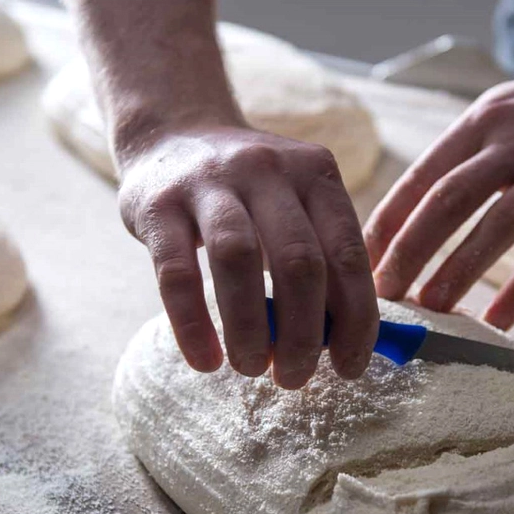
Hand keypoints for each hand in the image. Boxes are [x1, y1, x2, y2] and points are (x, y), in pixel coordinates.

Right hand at [118, 125, 379, 388]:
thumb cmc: (249, 192)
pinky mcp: (158, 204)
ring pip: (239, 260)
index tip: (350, 367)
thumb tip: (348, 343)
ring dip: (250, 328)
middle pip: (299, 261)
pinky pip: (176, 273)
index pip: (348, 254)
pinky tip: (206, 361)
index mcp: (316, 173)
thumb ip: (323, 259)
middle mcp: (267, 169)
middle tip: (295, 378)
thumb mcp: (295, 203)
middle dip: (303, 333)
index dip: (356, 319)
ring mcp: (209, 182)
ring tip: (252, 368)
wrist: (172, 135)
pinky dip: (193, 325)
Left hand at [364, 63, 513, 329]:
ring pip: (495, 225)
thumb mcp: (501, 115)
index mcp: (481, 122)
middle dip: (408, 251)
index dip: (387, 222)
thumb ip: (458, 159)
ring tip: (428, 310)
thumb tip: (401, 218)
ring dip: (456, 271)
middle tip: (382, 294)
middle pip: (447, 200)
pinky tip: (496, 321)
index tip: (360, 261)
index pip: (420, 176)